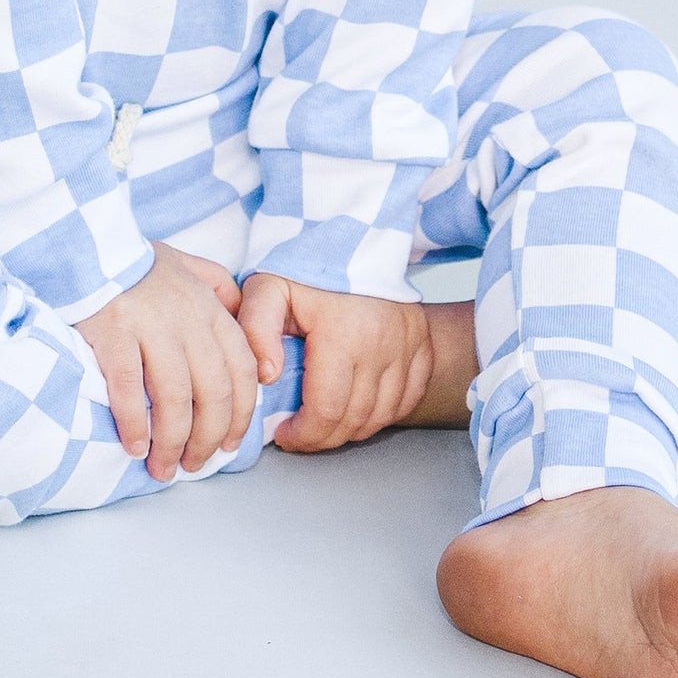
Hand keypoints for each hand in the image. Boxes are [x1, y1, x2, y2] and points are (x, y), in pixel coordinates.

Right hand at [75, 244, 261, 480]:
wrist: (87, 247)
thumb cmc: (139, 267)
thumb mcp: (192, 269)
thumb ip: (221, 295)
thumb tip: (246, 333)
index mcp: (210, 307)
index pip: (241, 369)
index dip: (239, 415)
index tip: (228, 445)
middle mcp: (186, 316)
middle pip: (212, 391)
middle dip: (206, 439)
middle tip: (193, 466)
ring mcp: (148, 324)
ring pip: (174, 397)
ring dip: (172, 442)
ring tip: (163, 467)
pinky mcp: (111, 332)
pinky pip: (127, 387)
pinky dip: (133, 422)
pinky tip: (134, 446)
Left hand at [235, 274, 434, 450]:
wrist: (356, 239)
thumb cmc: (308, 267)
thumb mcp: (267, 288)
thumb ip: (255, 330)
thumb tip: (266, 376)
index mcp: (342, 334)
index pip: (326, 410)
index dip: (303, 435)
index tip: (284, 434)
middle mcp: (382, 345)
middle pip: (354, 419)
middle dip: (322, 438)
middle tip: (300, 434)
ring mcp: (407, 348)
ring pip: (381, 415)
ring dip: (351, 429)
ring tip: (325, 421)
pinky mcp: (422, 347)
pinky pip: (407, 401)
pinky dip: (382, 414)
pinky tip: (357, 408)